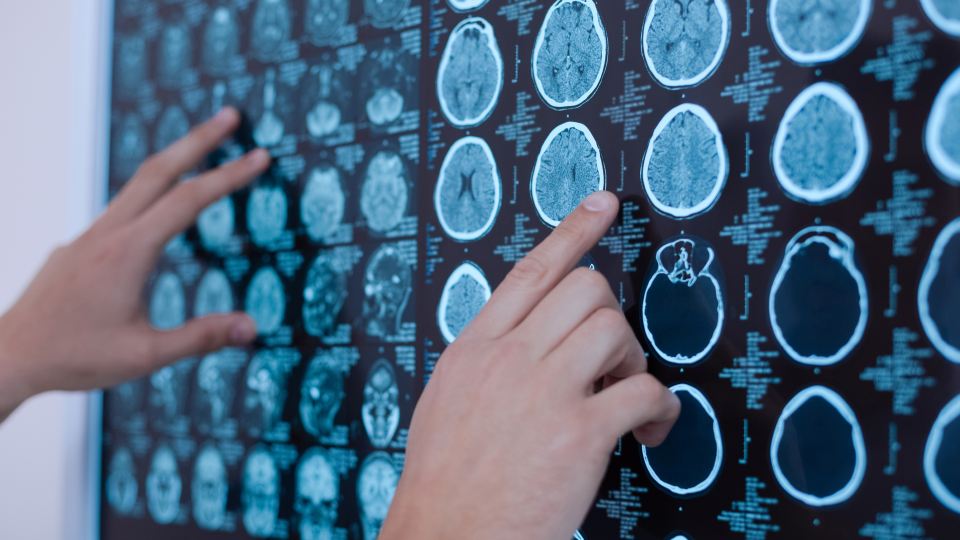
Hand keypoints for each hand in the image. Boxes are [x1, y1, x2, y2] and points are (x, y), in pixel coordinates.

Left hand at [0, 107, 269, 420]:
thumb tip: (252, 328)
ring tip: (200, 149)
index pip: (189, 200)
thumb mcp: (145, 356)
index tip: (260, 156)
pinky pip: (120, 208)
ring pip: (137, 185)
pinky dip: (150, 192)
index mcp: (128, 253)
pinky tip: (158, 214)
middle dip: (198, 139)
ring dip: (174, 161)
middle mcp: (107, 234)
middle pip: (159, 170)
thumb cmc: (74, 358)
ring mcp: (88, 237)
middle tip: (230, 115)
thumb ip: (200, 338)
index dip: (229, 176)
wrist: (8, 356)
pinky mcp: (77, 247)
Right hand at [381, 191, 680, 539]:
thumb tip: (524, 341)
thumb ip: (487, 362)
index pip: (531, 271)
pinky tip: (651, 429)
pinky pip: (643, 390)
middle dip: (611, 316)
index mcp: (476, 349)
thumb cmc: (446, 481)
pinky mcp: (579, 434)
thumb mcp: (448, 401)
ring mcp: (544, 393)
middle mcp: (509, 360)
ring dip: (633, 358)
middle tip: (610, 361)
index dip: (573, 230)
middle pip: (585, 289)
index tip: (603, 204)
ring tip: (624, 395)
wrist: (445, 538)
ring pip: (614, 328)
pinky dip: (661, 407)